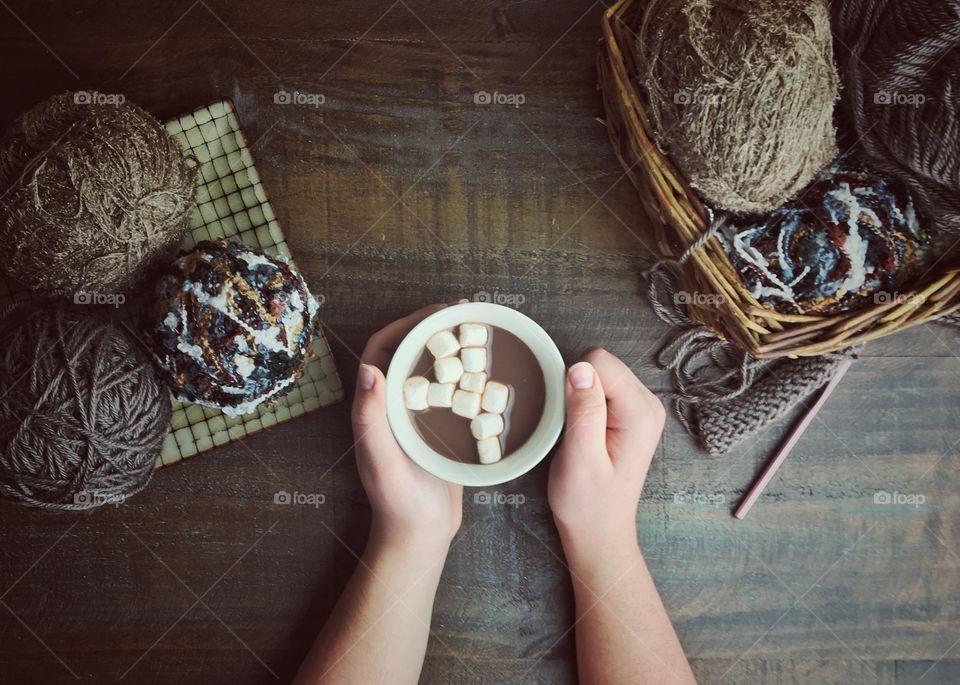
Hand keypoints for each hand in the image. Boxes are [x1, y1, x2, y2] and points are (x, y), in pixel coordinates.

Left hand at [352, 304, 463, 555]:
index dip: (405, 325)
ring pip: (431, 369)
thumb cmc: (398, 502)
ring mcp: (417, 417)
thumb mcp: (383, 461)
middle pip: (410, 352)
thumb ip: (372, 419)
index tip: (436, 314)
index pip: (382, 350)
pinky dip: (466, 375)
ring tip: (479, 332)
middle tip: (466, 314)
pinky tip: (490, 371)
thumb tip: (369, 370)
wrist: (421, 536)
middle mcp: (394, 406)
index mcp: (376, 407)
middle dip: (433, 328)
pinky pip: (450, 392)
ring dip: (451, 347)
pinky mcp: (438, 429)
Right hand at [548, 348, 664, 556]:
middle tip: (574, 432)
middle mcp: (647, 403)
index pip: (599, 362)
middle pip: (600, 364)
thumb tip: (580, 368)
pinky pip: (599, 388)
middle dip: (576, 390)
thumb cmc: (587, 503)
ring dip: (579, 399)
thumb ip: (584, 412)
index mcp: (641, 411)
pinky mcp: (628, 414)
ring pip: (597, 374)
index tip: (571, 420)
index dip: (573, 384)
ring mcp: (640, 408)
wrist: (599, 531)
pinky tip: (583, 433)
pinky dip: (583, 404)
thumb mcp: (581, 459)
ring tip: (579, 435)